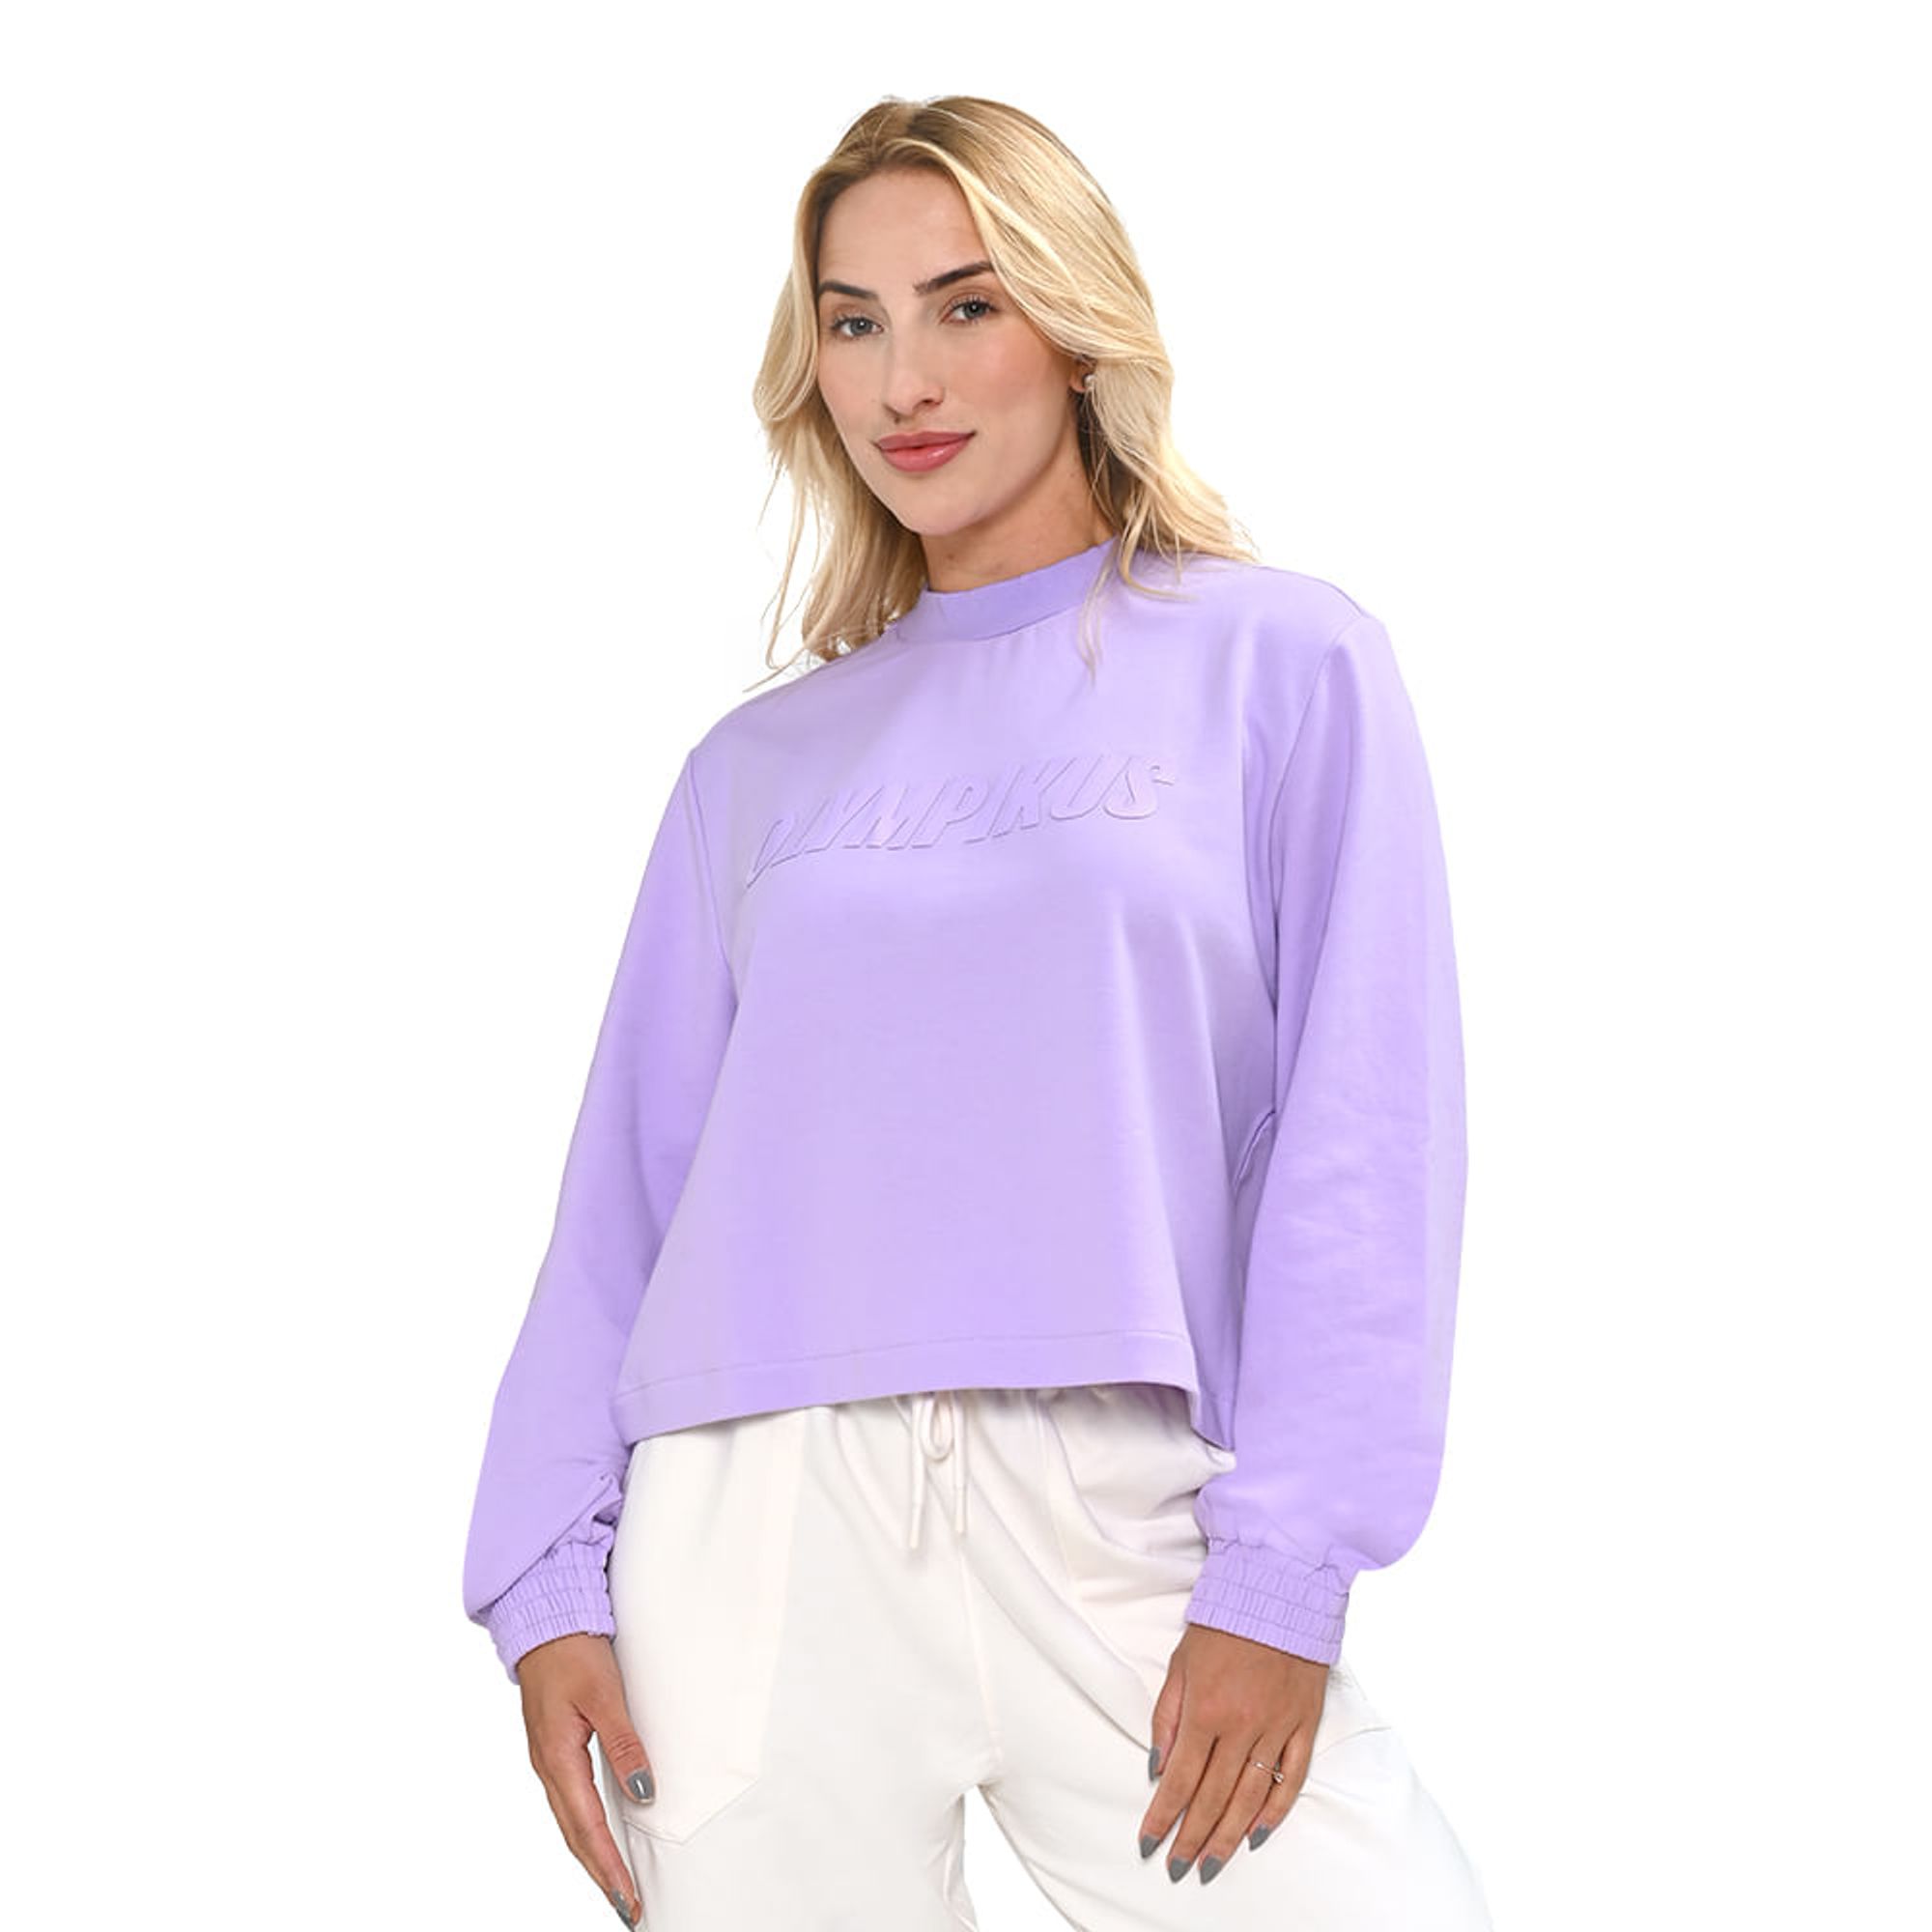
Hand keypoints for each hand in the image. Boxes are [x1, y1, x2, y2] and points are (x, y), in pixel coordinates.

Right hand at [516, 1632, 656, 1925]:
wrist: (544, 1621)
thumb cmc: (572, 1652)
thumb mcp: (605, 1694)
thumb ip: (624, 1743)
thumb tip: (643, 1790)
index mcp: (558, 1758)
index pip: (587, 1827)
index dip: (608, 1867)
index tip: (628, 1899)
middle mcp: (549, 1766)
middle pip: (575, 1834)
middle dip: (600, 1873)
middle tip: (627, 1906)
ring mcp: (549, 1758)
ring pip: (571, 1821)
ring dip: (593, 1854)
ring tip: (616, 1883)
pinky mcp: (554, 1748)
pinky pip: (570, 1800)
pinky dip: (586, 1827)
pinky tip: (599, 1835)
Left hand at [1138, 1620, 1330, 1884]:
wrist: (1280, 1588)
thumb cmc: (1224, 1620)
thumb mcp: (1180, 1660)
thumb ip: (1167, 1715)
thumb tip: (1159, 1766)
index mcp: (1206, 1709)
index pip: (1180, 1778)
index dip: (1163, 1815)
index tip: (1149, 1841)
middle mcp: (1242, 1726)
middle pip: (1214, 1796)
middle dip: (1193, 1836)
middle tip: (1179, 1866)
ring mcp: (1277, 1727)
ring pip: (1251, 1796)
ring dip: (1230, 1834)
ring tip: (1213, 1862)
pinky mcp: (1305, 1723)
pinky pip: (1292, 1776)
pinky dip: (1276, 1808)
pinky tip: (1259, 1831)